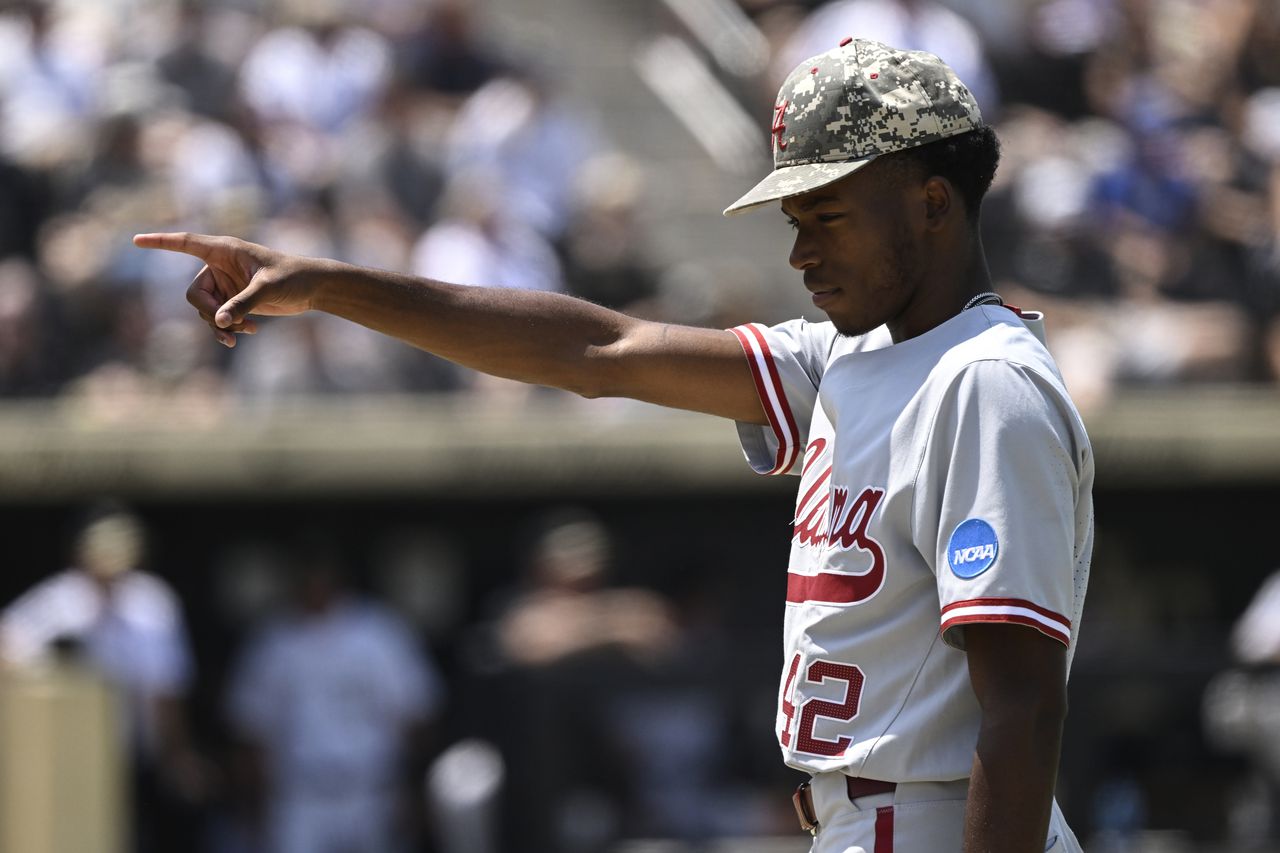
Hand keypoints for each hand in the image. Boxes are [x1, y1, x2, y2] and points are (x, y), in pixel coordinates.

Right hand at [133, 232, 320, 346]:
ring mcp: (225, 285)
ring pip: (205, 311)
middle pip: (194, 294)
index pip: (186, 243)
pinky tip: (247, 334)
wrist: (312, 289)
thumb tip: (218, 323)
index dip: (161, 242)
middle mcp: (219, 266)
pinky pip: (216, 319)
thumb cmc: (293, 278)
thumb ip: (242, 304)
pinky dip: (227, 329)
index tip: (136, 241)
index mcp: (224, 250)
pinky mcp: (233, 301)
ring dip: (221, 325)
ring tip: (246, 331)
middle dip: (208, 313)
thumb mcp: (268, 289)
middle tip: (228, 325)